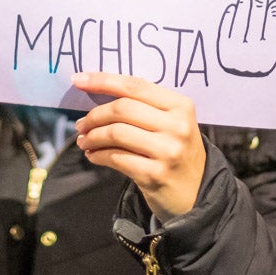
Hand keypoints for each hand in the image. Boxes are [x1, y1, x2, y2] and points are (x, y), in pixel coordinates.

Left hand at [72, 72, 206, 220]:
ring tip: (84, 141)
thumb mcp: (171, 124)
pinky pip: (116, 158)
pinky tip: (93, 155)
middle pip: (122, 108)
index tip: (78, 80)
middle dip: (94, 116)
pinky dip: (98, 155)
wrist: (197, 194)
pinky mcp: (155, 174)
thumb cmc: (177, 153)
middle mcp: (177, 125)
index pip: (134, 86)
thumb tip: (98, 92)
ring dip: (93, 136)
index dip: (102, 81)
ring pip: (116, 132)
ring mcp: (167, 151)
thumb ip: (144, 106)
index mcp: (181, 106)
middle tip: (81, 124)